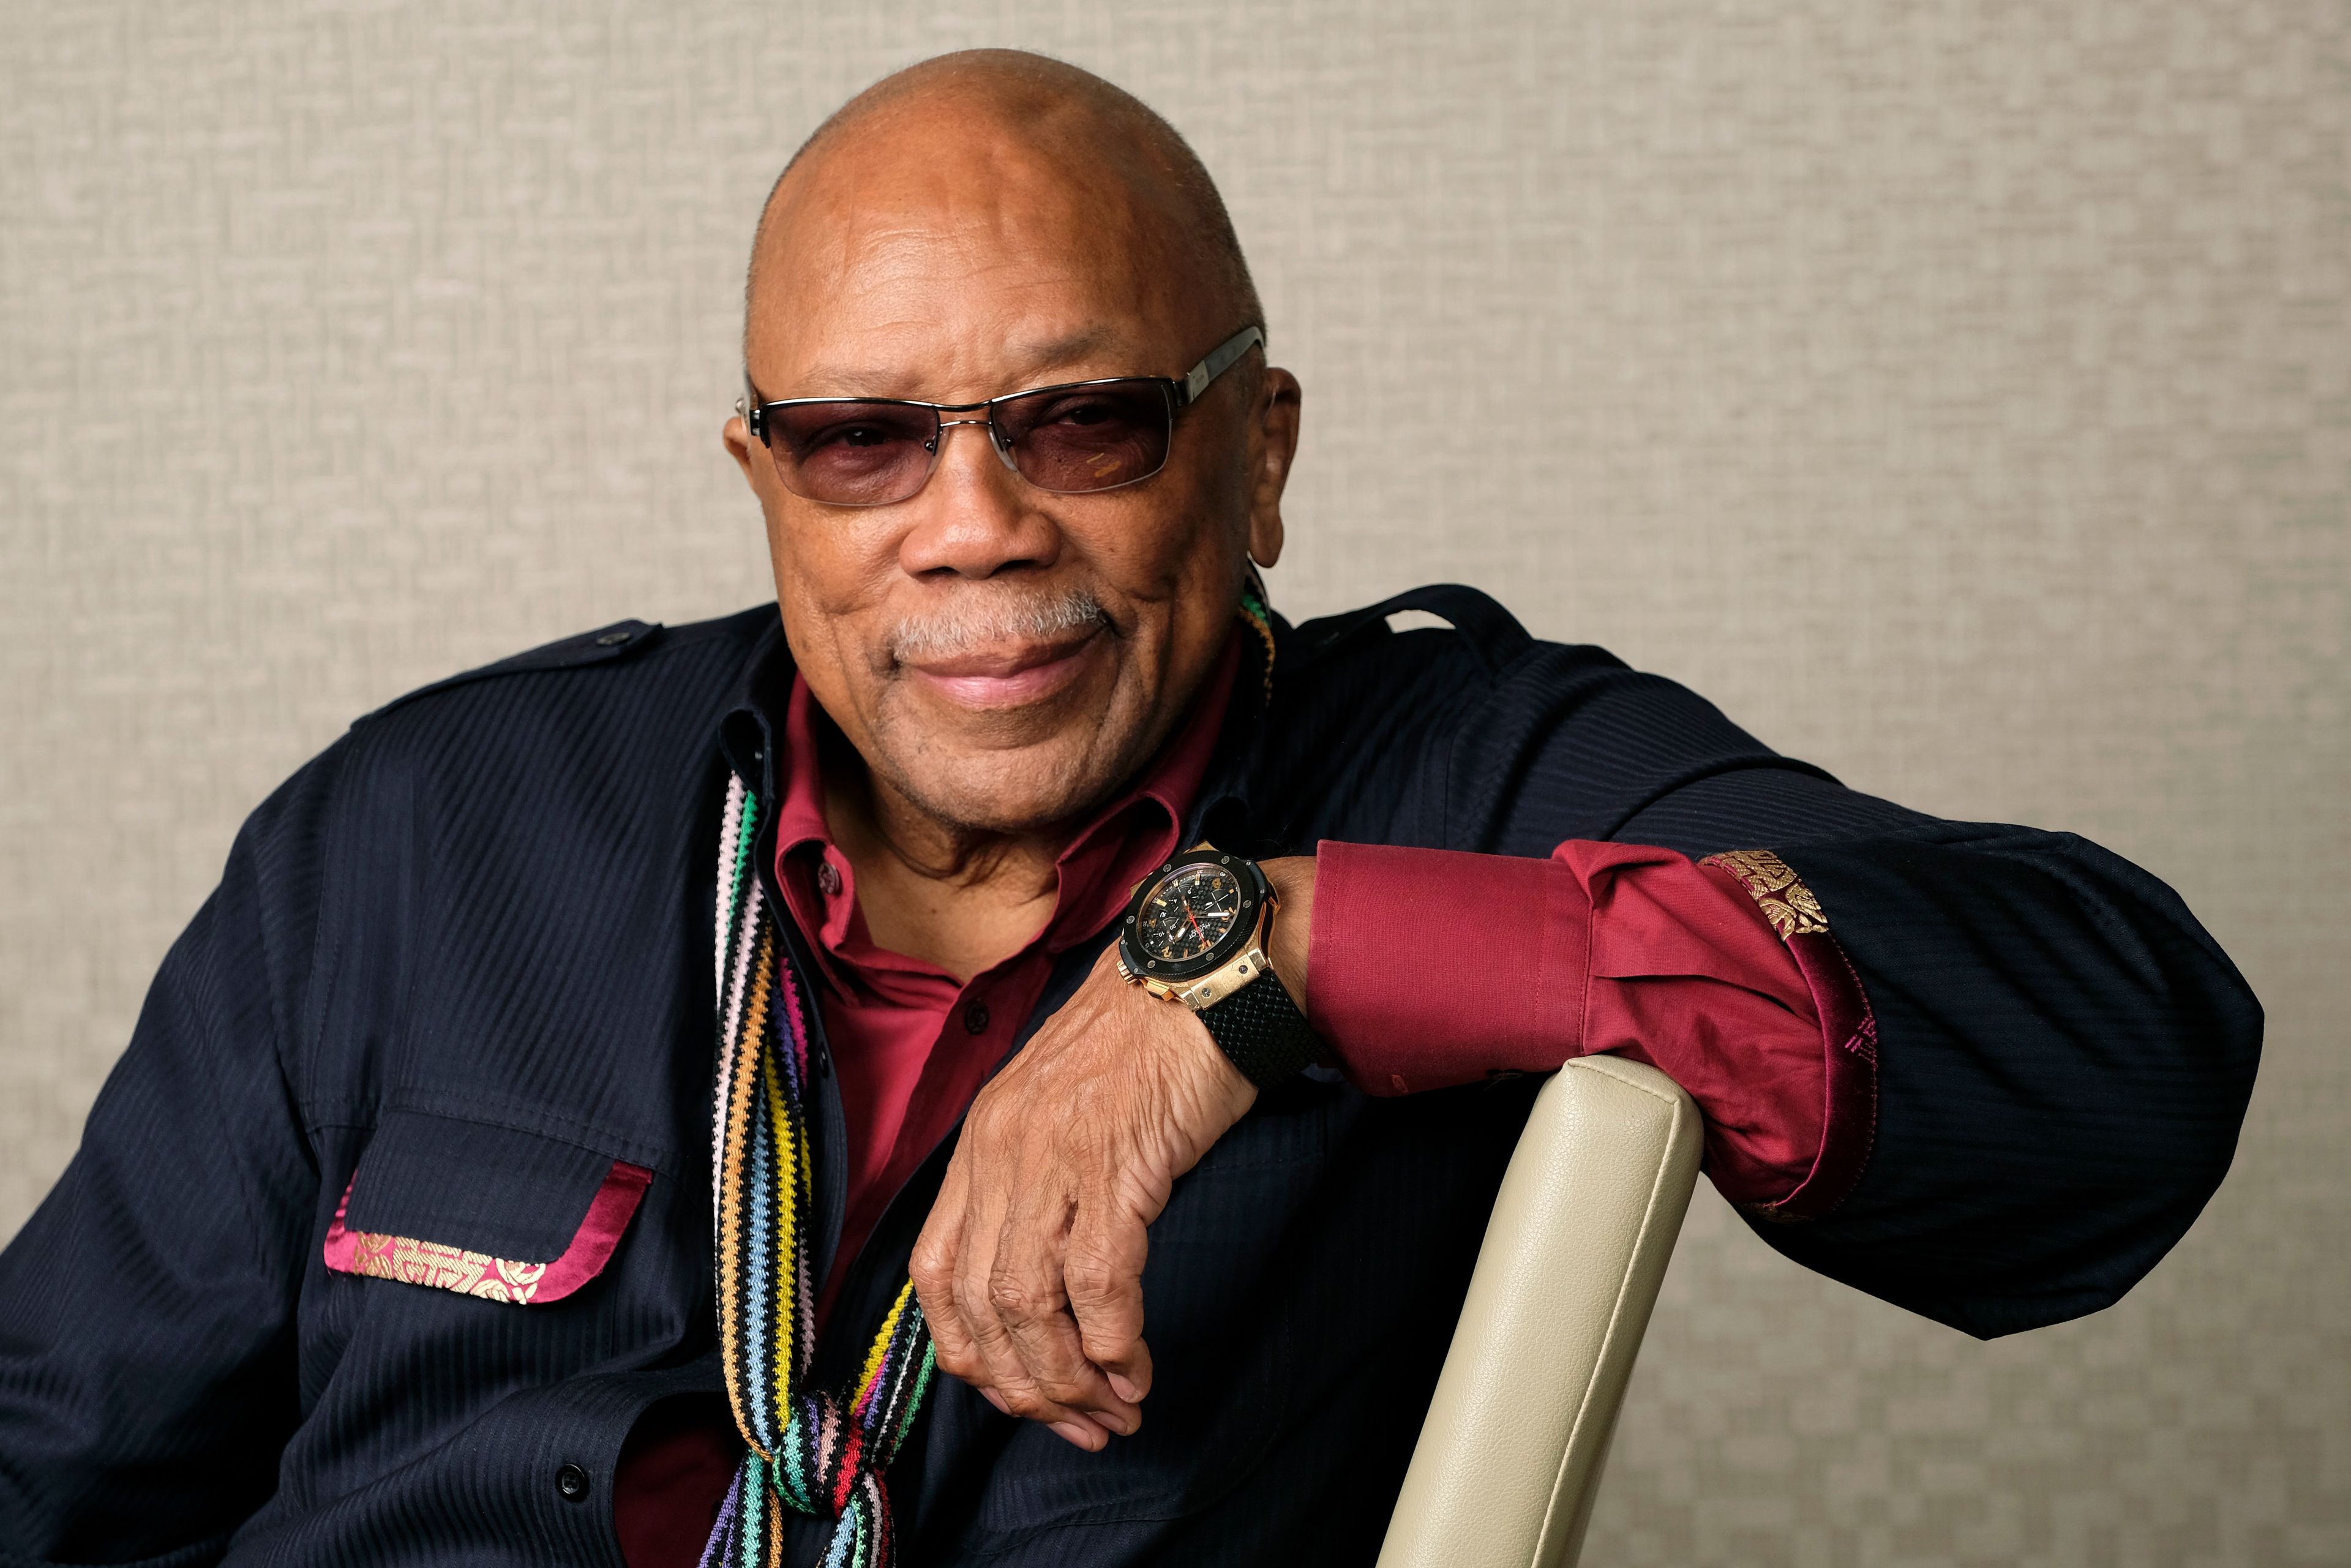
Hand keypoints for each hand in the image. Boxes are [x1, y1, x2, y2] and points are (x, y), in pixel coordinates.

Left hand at [909, 855, 1315, 1449]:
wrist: (1204, 975)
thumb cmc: (1146, 1041)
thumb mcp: (1061, 1104)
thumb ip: (1036, 1175)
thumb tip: (1043, 1275)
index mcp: (981, 1139)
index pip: (933, 1272)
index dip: (967, 1350)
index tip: (1015, 1391)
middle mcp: (1000, 1151)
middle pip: (977, 1304)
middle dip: (1024, 1385)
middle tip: (1076, 1424)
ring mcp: (1053, 1156)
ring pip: (1029, 1305)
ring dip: (1070, 1379)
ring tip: (1113, 1409)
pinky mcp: (1116, 1164)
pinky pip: (1099, 1283)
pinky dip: (1113, 1344)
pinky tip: (1136, 1369)